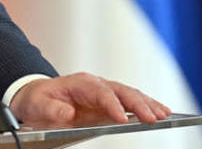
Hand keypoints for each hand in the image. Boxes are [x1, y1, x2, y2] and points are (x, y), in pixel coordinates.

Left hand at [8, 73, 170, 126]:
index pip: (100, 92)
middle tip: (153, 118)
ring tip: (165, 115)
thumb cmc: (38, 99)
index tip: (122, 119)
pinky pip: (131, 102)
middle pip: (121, 91)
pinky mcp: (109, 102)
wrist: (36, 95)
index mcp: (79, 83)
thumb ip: (51, 108)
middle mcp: (95, 84)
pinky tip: (160, 113)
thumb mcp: (37, 104)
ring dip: (148, 104)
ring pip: (130, 94)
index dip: (112, 105)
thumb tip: (66, 112)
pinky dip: (146, 106)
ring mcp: (104, 92)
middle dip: (138, 104)